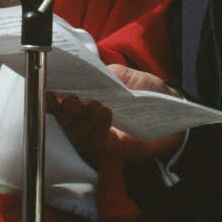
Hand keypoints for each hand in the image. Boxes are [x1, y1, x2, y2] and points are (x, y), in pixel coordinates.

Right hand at [49, 64, 183, 162]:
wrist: (172, 109)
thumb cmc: (146, 91)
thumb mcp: (124, 75)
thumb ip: (106, 74)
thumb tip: (90, 72)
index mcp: (85, 101)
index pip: (60, 104)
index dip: (50, 100)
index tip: (48, 92)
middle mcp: (87, 121)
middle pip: (64, 122)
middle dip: (64, 111)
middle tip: (71, 99)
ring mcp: (99, 136)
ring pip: (78, 134)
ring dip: (83, 118)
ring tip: (94, 104)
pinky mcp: (113, 149)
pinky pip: (98, 142)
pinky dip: (99, 127)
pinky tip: (105, 113)